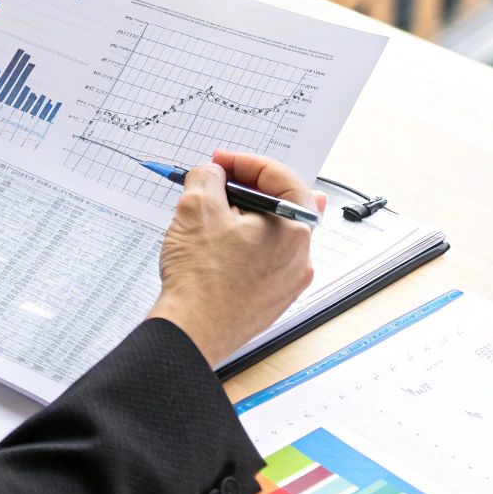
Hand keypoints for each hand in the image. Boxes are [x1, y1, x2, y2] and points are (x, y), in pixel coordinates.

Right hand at [147, 151, 323, 364]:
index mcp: (295, 229)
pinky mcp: (272, 300)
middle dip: (244, 191)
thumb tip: (213, 173)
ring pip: (270, 235)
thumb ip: (208, 175)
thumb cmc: (200, 278)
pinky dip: (242, 247)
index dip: (244, 162)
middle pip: (278, 206)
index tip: (220, 163)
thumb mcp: (196, 206)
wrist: (191, 331)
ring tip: (210, 220)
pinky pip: (262, 262)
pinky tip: (215, 250)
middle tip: (215, 187)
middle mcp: (301, 257)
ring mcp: (288, 282)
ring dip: (242, 220)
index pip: (279, 177)